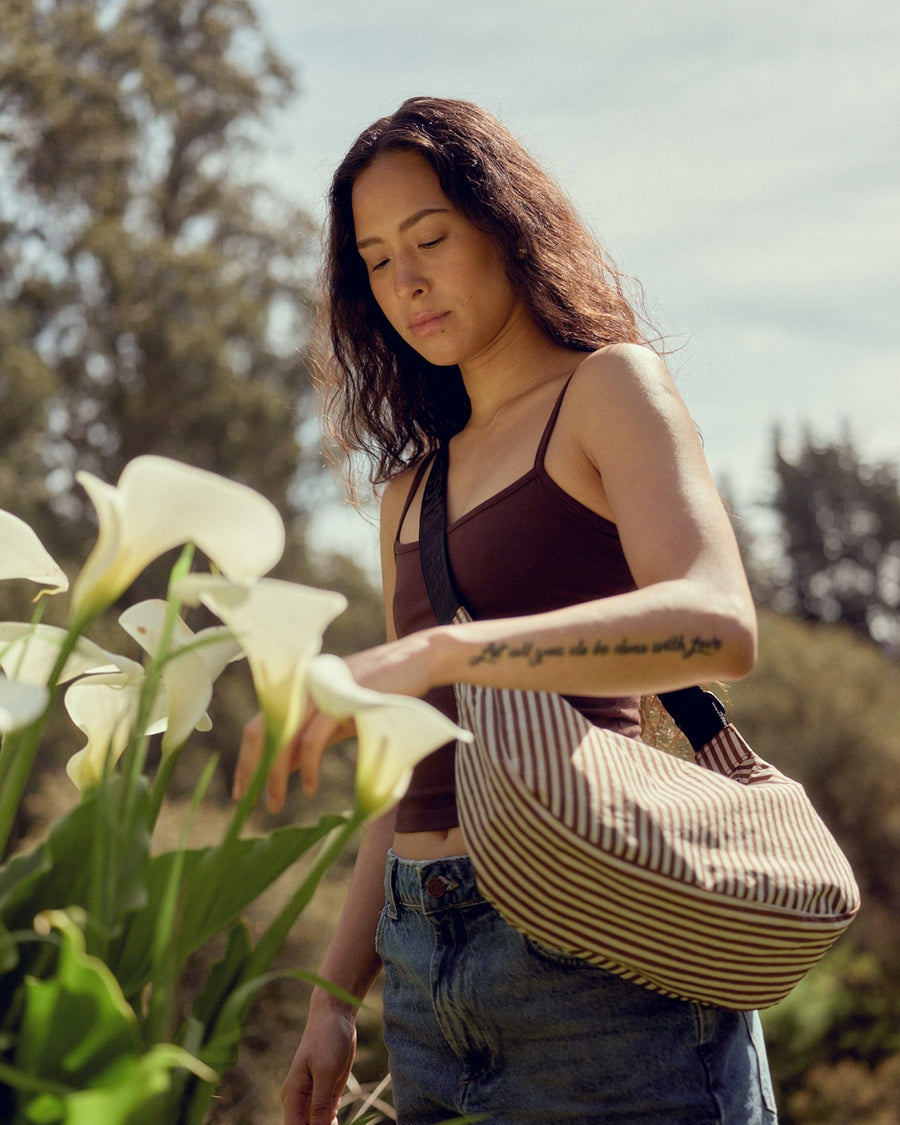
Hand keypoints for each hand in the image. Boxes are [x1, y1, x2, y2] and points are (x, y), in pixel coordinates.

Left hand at [233, 630, 439, 810]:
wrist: (416, 662)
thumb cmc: (379, 693)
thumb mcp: (336, 717)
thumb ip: (308, 736)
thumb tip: (280, 768)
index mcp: (300, 689)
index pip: (261, 724)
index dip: (247, 759)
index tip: (243, 791)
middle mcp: (303, 686)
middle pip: (262, 729)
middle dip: (251, 768)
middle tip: (248, 803)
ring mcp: (320, 691)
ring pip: (283, 736)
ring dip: (275, 775)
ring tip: (276, 803)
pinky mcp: (339, 699)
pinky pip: (312, 737)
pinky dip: (306, 766)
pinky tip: (310, 786)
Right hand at [281, 1004, 357, 1124]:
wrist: (336, 1016)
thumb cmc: (327, 1038)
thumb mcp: (325, 1072)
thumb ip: (319, 1105)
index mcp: (293, 1095)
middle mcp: (300, 1100)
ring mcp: (313, 1098)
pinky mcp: (327, 1094)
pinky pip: (328, 1119)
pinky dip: (333, 1124)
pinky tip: (345, 1124)